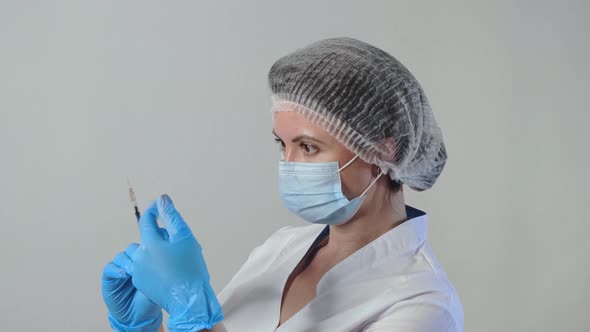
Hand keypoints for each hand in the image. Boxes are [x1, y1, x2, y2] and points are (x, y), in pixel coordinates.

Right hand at [102, 243, 162, 331]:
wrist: (139, 317)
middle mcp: (133, 262)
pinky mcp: (109, 278)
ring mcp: (121, 268)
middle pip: (133, 249)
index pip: (146, 246)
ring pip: (121, 256)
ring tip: (133, 271)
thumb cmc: (151, 299)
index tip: (155, 249)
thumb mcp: (160, 283)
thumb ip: (161, 270)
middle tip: (145, 262)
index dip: (149, 246)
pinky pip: (109, 268)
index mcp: (146, 260)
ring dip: (127, 261)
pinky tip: (123, 275)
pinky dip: (116, 269)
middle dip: (139, 253)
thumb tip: (169, 256)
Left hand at [132, 194, 223, 331]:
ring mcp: (139, 271)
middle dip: (161, 236)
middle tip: (179, 244)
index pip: (147, 220)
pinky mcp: (141, 283)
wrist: (189, 300)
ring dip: (156, 251)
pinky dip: (154, 265)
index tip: (161, 207)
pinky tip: (169, 271)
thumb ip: (172, 217)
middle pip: (148, 237)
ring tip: (174, 259)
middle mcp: (140, 256)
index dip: (154, 211)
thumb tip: (162, 200)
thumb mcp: (184, 237)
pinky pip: (144, 268)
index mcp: (150, 243)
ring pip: (145, 253)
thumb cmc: (190, 268)